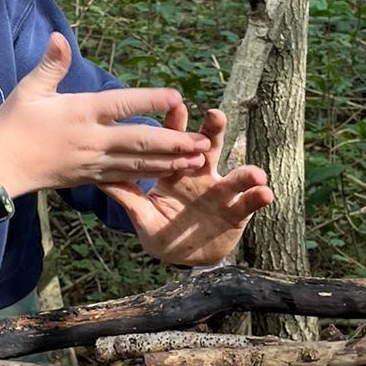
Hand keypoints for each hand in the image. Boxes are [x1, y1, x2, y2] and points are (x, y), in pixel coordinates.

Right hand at [0, 34, 211, 198]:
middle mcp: (92, 139)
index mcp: (81, 112)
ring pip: (139, 163)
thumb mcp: (30, 89)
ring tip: (198, 159)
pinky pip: (127, 178)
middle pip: (140, 140)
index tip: (177, 97)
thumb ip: (51, 64)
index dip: (150, 101)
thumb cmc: (15, 123)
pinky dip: (150, 176)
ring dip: (170, 162)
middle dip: (174, 142)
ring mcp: (94, 162)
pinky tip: (170, 174)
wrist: (1, 167)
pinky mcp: (92, 178)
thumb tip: (59, 36)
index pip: (122, 104)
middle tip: (203, 141)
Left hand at [102, 106, 273, 265]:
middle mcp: (201, 177)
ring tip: (255, 174)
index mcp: (175, 174)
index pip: (174, 145)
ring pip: (236, 176)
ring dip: (246, 173)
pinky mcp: (238, 212)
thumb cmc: (162, 234)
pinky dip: (257, 197)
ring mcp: (222, 193)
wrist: (186, 258)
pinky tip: (266, 193)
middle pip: (208, 150)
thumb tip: (100, 177)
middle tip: (216, 115)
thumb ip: (128, 198)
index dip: (175, 126)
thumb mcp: (143, 218)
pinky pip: (249, 203)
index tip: (178, 106)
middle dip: (213, 132)